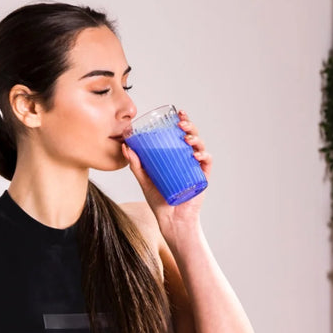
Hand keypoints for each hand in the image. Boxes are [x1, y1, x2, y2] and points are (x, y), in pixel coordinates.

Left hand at [122, 109, 209, 231]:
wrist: (170, 220)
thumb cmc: (159, 201)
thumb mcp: (145, 180)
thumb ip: (136, 165)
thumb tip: (126, 147)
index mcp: (176, 157)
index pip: (181, 135)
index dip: (182, 122)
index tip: (177, 113)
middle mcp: (188, 160)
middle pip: (192, 137)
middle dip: (189, 126)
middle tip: (181, 122)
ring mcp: (196, 168)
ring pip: (200, 147)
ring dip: (196, 138)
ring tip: (187, 138)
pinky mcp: (202, 178)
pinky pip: (207, 163)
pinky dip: (204, 155)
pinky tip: (197, 154)